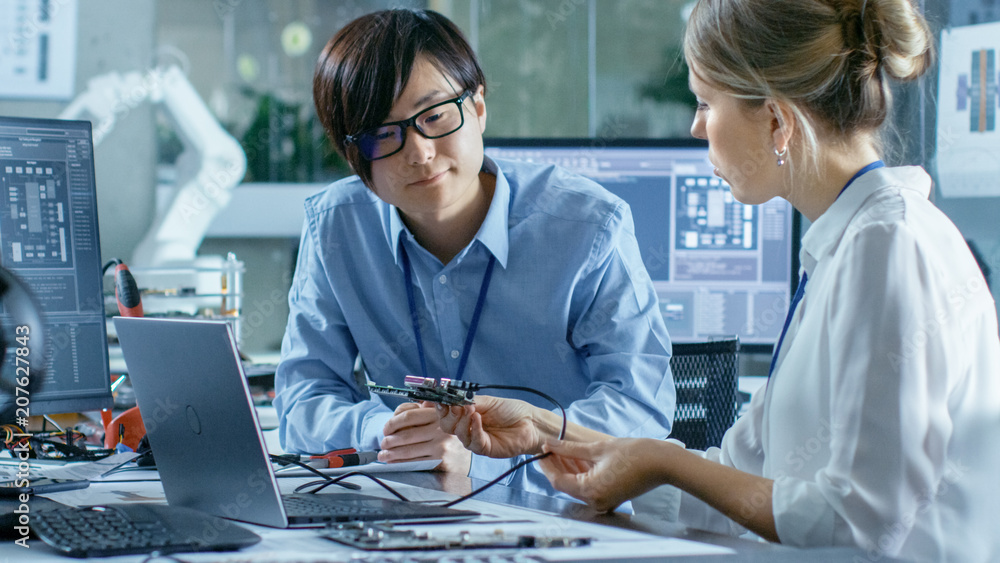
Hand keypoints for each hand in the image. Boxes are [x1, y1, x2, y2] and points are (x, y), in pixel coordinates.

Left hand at [380, 402, 471, 473]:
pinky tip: (393, 462)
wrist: (468, 455)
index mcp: (438, 415)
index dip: (393, 423)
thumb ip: (420, 411)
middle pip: (406, 434)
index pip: (409, 416)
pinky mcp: (441, 461)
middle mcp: (440, 429)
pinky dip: (400, 463)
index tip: (386, 429)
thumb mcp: (438, 418)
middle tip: (382, 443)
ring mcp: (441, 445)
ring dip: (391, 453)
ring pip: (408, 450)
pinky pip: (415, 462)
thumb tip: (397, 414)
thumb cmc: (448, 436)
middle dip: (389, 440)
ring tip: (383, 455)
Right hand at [437, 395, 545, 457]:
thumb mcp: (488, 401)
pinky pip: (473, 441)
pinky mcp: (484, 449)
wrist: (530, 423)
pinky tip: (478, 419)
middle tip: (457, 405)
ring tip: (472, 409)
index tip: (437, 399)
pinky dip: (474, 428)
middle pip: (446, 425)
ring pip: (459, 433)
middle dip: (449, 414)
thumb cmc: (512, 411)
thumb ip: (468, 401)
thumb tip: (450, 397)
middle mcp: (468, 427)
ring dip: (463, 419)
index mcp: (466, 414)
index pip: (446, 412)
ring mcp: (475, 439)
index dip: (440, 407)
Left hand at [538, 438, 671, 512]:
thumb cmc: (636, 454)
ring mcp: (604, 502)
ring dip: (569, 469)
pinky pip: (589, 487)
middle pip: (567, 485)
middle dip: (557, 466)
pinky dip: (582, 474)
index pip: (558, 481)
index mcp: (591, 490)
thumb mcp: (598, 448)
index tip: (540, 452)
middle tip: (549, 448)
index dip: (547, 466)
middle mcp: (596, 501)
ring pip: (578, 486)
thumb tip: (550, 444)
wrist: (663, 464)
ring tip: (562, 450)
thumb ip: (570, 448)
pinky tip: (577, 458)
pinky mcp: (610, 498)